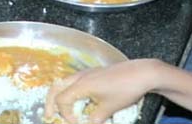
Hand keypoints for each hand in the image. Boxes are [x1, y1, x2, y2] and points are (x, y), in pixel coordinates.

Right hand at [45, 60, 160, 123]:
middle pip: (56, 87)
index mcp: (82, 85)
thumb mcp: (109, 109)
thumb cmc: (126, 90)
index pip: (61, 100)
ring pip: (65, 82)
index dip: (65, 115)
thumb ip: (94, 119)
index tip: (76, 123)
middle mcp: (81, 76)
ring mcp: (87, 72)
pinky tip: (79, 100)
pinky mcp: (94, 72)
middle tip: (49, 115)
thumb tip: (88, 123)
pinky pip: (75, 81)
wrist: (142, 73)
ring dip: (60, 95)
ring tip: (62, 109)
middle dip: (50, 102)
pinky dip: (71, 91)